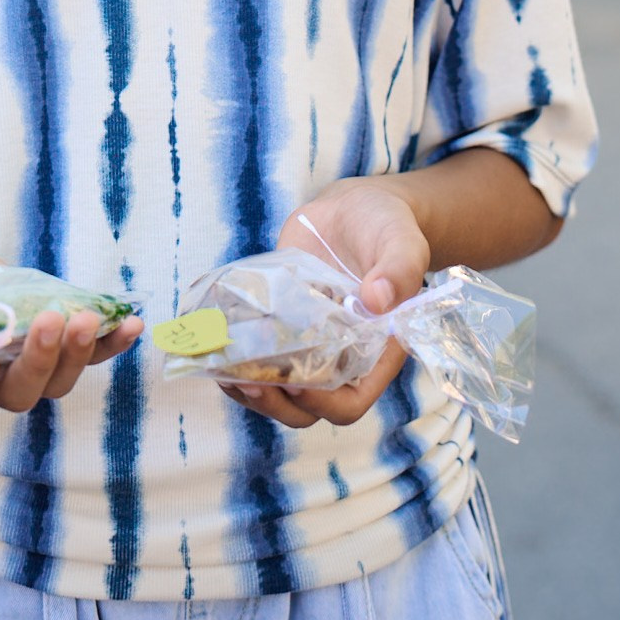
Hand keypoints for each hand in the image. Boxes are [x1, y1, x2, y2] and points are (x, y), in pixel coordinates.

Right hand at [0, 238, 144, 416]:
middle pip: (17, 394)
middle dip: (39, 363)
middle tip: (54, 324)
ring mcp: (20, 364)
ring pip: (54, 381)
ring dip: (80, 355)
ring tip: (95, 318)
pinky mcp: (50, 342)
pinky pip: (87, 354)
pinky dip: (111, 343)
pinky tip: (133, 324)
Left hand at [222, 181, 430, 430]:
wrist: (351, 210)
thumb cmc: (386, 227)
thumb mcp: (402, 242)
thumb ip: (400, 269)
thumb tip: (378, 299)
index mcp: (376, 354)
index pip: (350, 403)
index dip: (322, 404)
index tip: (294, 385)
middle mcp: (341, 360)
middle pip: (306, 409)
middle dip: (275, 404)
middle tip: (250, 382)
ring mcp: (307, 347)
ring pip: (276, 392)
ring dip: (249, 389)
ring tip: (224, 368)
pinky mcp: (280, 328)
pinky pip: (258, 360)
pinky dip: (236, 360)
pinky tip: (217, 346)